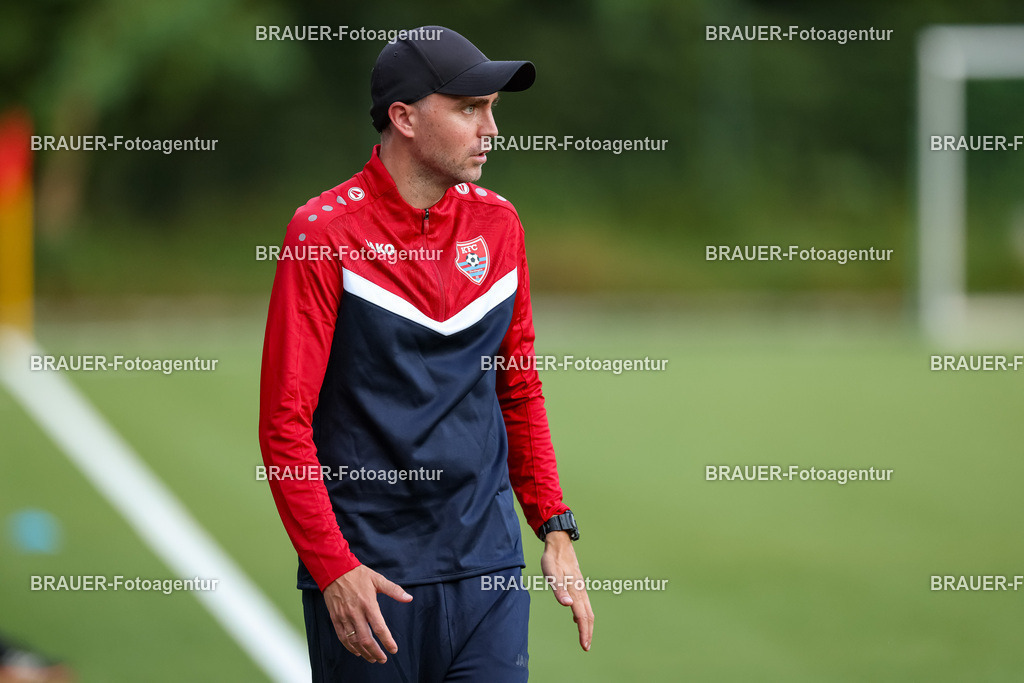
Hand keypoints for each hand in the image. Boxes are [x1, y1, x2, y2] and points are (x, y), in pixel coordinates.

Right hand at [322, 564, 412, 662]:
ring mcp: (344, 617)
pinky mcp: (335, 618)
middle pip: (366, 639)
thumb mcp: (378, 579)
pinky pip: (342, 637)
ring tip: (372, 658)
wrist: (334, 570)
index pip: (379, 628)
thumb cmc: (358, 574)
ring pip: (354, 641)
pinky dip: (350, 647)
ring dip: (364, 653)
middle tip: (383, 659)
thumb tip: (409, 598)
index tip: (393, 649)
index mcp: (368, 603)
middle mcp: (356, 613)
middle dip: (375, 652)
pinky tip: (357, 651)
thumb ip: (394, 590)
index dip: (387, 641)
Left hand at [540, 531, 593, 650]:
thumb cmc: (553, 559)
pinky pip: (583, 604)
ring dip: (587, 625)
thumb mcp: (552, 574)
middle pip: (588, 615)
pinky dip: (583, 615)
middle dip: (588, 632)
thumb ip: (559, 590)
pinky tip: (577, 618)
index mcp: (576, 590)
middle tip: (586, 646)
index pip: (583, 616)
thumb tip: (568, 606)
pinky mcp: (577, 584)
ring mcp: (580, 588)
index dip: (584, 632)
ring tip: (584, 637)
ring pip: (587, 610)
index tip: (584, 646)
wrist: (559, 543)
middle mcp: (580, 591)